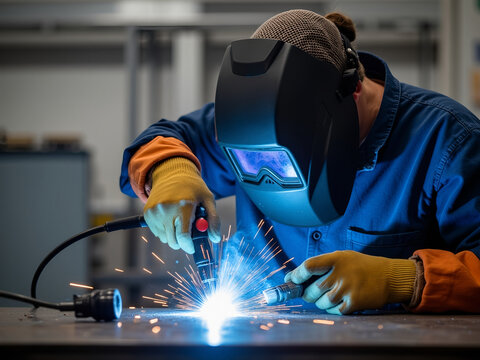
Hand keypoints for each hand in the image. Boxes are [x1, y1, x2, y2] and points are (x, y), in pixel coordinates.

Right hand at [144, 157, 220, 253]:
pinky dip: (165, 230)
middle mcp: (166, 210)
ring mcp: (155, 212)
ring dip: (173, 235)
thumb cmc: (193, 187)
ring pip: (165, 239)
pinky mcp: (147, 213)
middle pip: (173, 241)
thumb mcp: (208, 199)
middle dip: (182, 242)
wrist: (172, 173)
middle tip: (188, 232)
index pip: (184, 237)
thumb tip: (215, 238)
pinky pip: (157, 232)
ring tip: (179, 220)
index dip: (189, 246)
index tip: (192, 247)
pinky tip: (170, 217)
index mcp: (183, 206)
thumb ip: (214, 219)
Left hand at [286, 250, 415, 313]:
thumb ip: (322, 265)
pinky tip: (341, 301)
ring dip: (321, 302)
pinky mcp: (354, 303)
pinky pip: (334, 311)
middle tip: (310, 293)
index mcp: (335, 259)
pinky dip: (333, 309)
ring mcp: (347, 289)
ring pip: (321, 303)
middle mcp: (340, 273)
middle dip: (308, 294)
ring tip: (331, 295)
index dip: (296, 275)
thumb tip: (295, 277)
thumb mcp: (342, 258)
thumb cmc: (360, 266)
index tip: (292, 280)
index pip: (308, 266)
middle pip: (312, 290)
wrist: (388, 276)